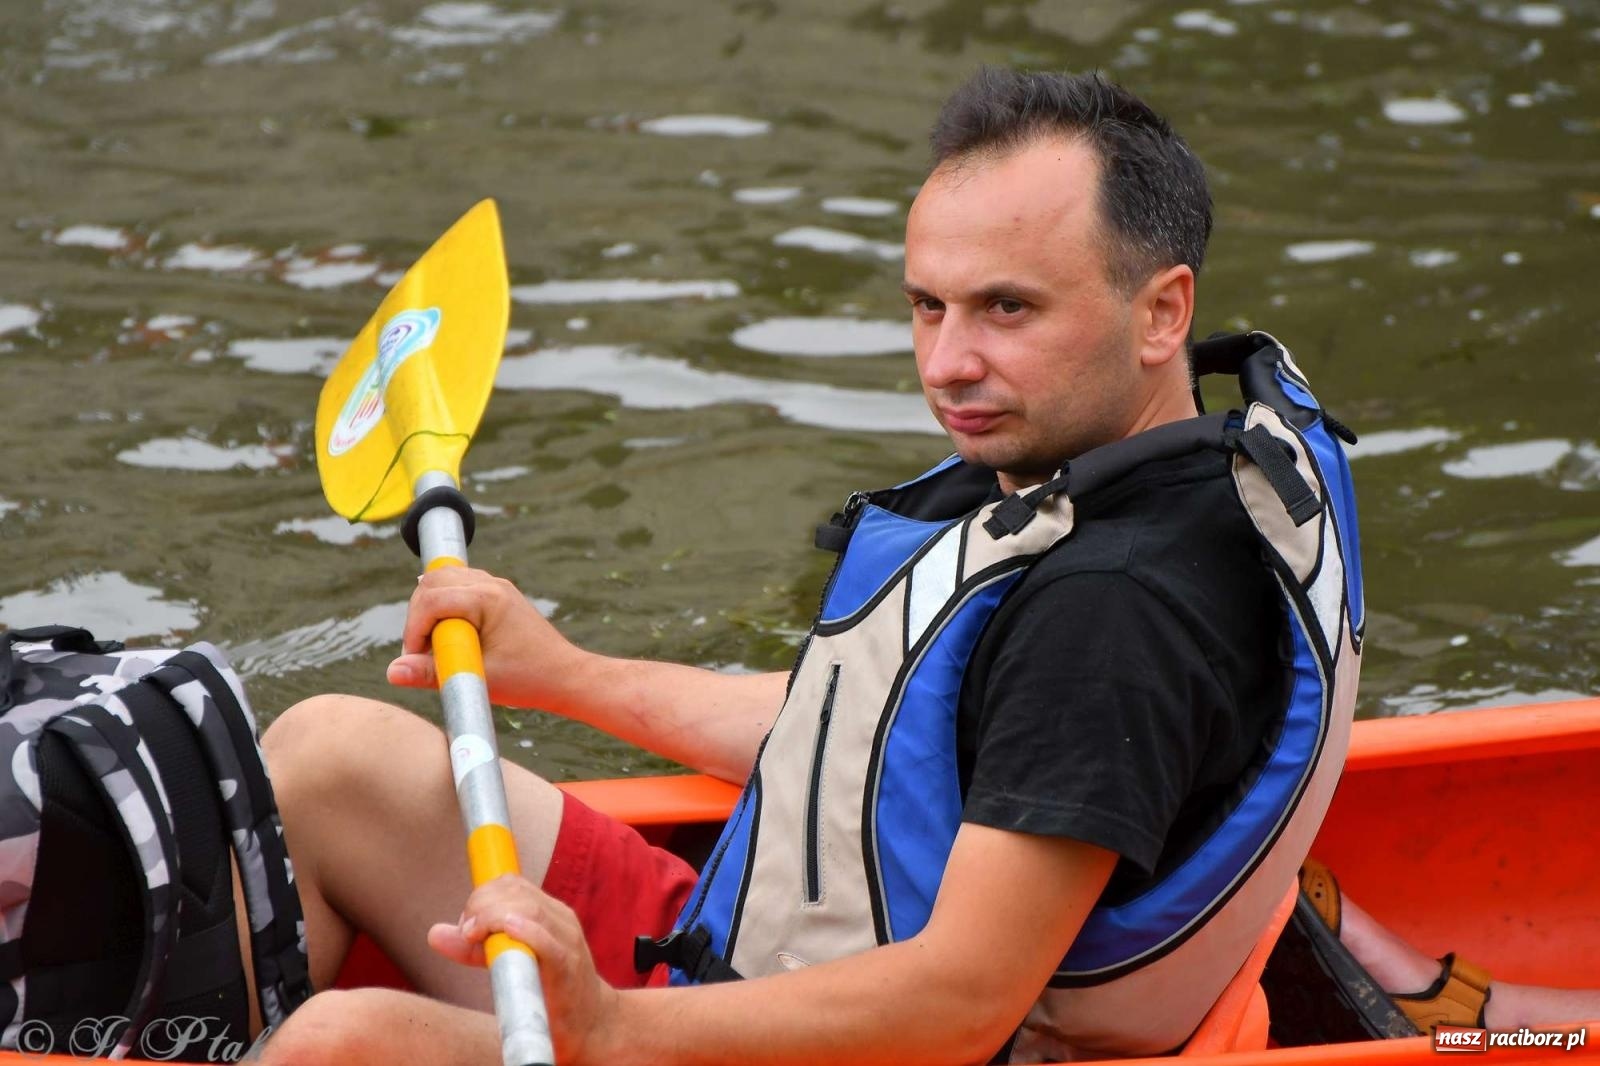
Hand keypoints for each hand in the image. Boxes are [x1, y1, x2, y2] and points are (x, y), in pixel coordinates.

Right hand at [388, 567, 585, 709]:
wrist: (565, 677)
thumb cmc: (528, 680)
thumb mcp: (476, 679)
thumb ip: (431, 674)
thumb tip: (392, 672)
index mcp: (489, 599)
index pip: (431, 599)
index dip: (414, 629)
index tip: (417, 658)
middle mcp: (491, 584)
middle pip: (432, 582)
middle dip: (419, 617)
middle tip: (426, 652)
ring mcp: (495, 586)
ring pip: (442, 580)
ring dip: (431, 611)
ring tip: (440, 646)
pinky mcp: (495, 594)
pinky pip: (457, 588)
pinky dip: (446, 608)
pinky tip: (452, 636)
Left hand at [428, 875, 620, 1065]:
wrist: (593, 1025)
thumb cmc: (549, 991)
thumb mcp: (508, 961)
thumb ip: (475, 947)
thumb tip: (434, 933)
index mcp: (549, 913)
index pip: (512, 882)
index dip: (482, 894)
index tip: (467, 922)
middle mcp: (560, 920)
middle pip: (516, 892)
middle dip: (482, 905)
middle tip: (468, 933)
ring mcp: (567, 941)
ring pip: (529, 910)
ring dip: (493, 916)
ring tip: (475, 935)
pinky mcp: (569, 967)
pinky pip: (549, 941)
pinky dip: (526, 931)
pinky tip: (508, 930)